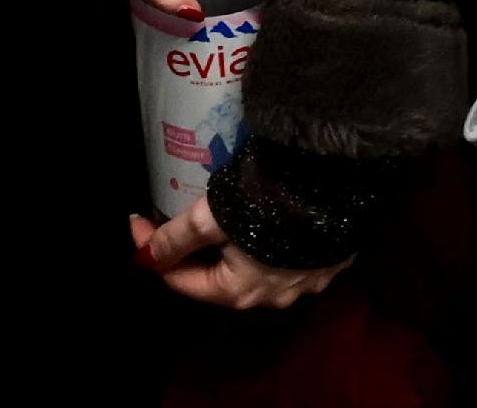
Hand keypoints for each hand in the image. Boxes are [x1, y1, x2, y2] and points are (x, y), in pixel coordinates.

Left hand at [128, 195, 346, 309]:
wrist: (338, 180)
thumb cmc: (267, 200)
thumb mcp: (211, 216)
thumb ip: (177, 238)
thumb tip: (148, 255)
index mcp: (240, 293)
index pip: (183, 282)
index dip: (154, 253)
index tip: (139, 220)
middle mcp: (274, 297)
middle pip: (219, 278)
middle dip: (193, 251)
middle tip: (176, 217)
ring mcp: (306, 282)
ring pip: (255, 268)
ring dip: (232, 247)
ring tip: (219, 215)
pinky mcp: (328, 260)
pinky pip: (287, 257)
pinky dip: (266, 242)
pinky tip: (264, 216)